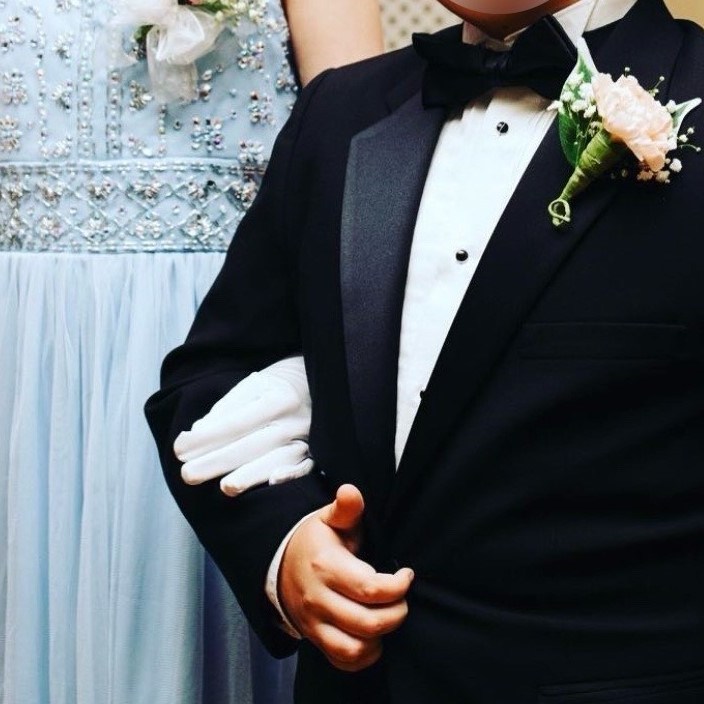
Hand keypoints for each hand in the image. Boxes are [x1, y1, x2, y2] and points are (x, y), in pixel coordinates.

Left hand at [174, 356, 313, 495]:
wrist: (317, 382)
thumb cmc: (276, 386)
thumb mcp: (251, 386)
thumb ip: (225, 410)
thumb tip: (197, 434)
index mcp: (276, 397)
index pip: (235, 422)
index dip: (207, 438)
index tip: (180, 448)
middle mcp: (293, 418)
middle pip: (252, 444)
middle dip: (217, 461)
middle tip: (187, 474)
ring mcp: (307, 436)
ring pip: (278, 458)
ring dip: (251, 474)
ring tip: (225, 488)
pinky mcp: (318, 452)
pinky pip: (306, 466)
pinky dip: (291, 474)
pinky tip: (272, 481)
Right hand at [279, 485, 413, 671]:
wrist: (279, 565)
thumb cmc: (315, 541)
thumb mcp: (328, 519)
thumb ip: (346, 508)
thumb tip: (351, 490)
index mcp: (326, 567)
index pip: (370, 589)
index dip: (398, 585)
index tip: (406, 574)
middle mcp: (319, 599)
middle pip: (369, 622)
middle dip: (397, 612)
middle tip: (402, 597)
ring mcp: (314, 623)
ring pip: (354, 648)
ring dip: (380, 638)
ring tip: (388, 616)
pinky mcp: (315, 639)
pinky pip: (342, 661)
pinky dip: (363, 656)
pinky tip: (373, 636)